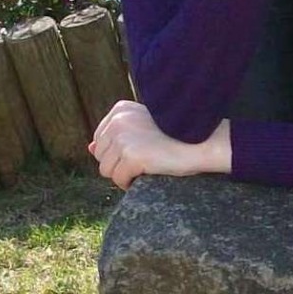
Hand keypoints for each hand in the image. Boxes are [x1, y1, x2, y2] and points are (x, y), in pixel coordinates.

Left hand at [89, 99, 231, 189]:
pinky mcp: (131, 156)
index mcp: (120, 110)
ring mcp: (123, 139)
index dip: (117, 152)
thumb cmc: (177, 135)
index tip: (138, 151)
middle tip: (145, 160)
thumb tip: (89, 148)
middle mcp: (118, 121)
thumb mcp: (143, 128)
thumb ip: (115, 136)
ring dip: (124, 174)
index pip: (100, 140)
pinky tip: (148, 174)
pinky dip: (131, 183)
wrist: (203, 141)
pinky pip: (119, 180)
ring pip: (106, 170)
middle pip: (101, 156)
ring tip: (147, 166)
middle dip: (119, 164)